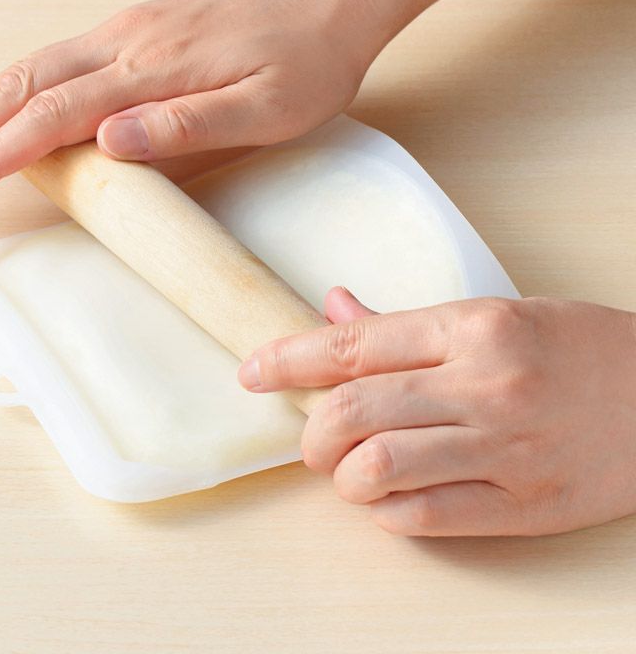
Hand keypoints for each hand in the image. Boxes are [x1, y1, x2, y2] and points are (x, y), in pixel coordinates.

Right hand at [0, 0, 390, 197]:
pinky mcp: (133, 31)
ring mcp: (124, 32)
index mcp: (151, 69)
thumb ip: (187, 125)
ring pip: (27, 69)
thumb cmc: (306, 58)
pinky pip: (54, 60)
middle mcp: (124, 43)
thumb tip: (107, 143)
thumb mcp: (267, 107)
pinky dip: (8, 88)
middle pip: (19, 86)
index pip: (51, 115)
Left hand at [238, 288, 635, 535]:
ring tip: (347, 469)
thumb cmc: (574, 348)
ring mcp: (506, 447)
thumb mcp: (493, 315)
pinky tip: (389, 499)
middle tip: (309, 437)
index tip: (252, 371)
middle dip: (310, 430)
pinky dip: (387, 512)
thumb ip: (406, 325)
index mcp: (472, 328)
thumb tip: (333, 308)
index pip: (353, 345)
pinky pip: (426, 517)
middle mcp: (484, 385)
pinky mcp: (525, 504)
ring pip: (379, 467)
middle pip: (353, 408)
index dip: (289, 359)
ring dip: (342, 476)